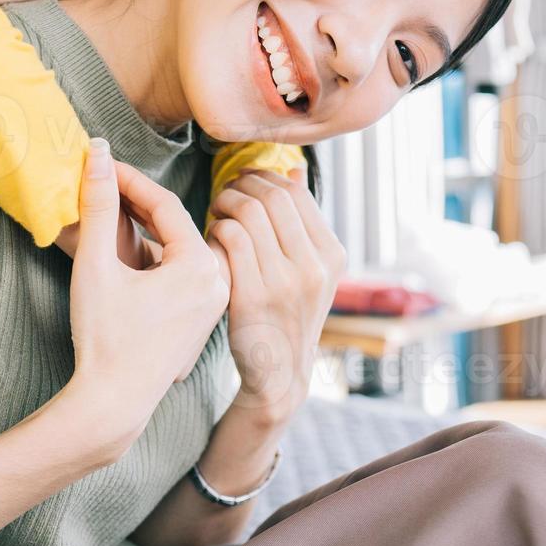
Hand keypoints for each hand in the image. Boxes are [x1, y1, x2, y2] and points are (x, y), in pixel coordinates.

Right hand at [59, 139, 228, 454]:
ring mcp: (215, 301)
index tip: (99, 164)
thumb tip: (97, 154)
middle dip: (136, 202)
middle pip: (176, 225)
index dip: (127, 181)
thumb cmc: (103, 337)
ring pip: (180, 248)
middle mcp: (218, 281)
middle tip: (102, 182)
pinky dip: (156, 256)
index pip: (164, 205)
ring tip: (109, 211)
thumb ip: (98, 206)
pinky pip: (183, 272)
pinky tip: (126, 250)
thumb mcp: (95, 265)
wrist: (113, 403)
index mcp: (200, 266)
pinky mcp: (204, 317)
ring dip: (147, 228)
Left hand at [206, 167, 346, 421]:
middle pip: (272, 197)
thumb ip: (302, 223)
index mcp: (333, 255)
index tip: (246, 182)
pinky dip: (216, 230)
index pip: (296, 193)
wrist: (279, 376)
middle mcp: (315, 267)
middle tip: (226, 192)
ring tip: (217, 212)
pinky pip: (230, 239)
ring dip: (225, 204)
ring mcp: (286, 283)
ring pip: (249, 214)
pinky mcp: (255, 297)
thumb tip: (293, 170)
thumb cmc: (286, 316)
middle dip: (242, 185)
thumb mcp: (310, 272)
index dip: (264, 178)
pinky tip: (212, 238)